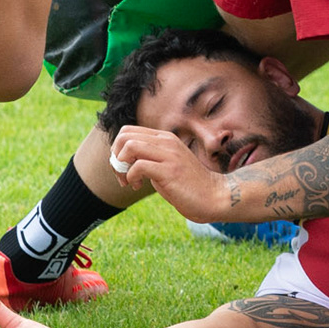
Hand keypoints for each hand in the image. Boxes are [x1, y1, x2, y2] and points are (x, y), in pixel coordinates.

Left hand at [108, 126, 231, 220]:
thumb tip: (124, 160)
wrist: (213, 196)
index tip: (123, 168)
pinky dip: (131, 177)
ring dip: (121, 167)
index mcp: (165, 138)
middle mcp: (167, 141)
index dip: (117, 150)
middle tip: (122, 175)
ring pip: (129, 146)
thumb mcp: (166, 165)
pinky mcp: (170, 170)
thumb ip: (149, 158)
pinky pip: (138, 166)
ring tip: (128, 181)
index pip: (128, 131)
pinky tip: (137, 186)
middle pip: (124, 136)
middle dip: (115, 157)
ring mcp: (169, 154)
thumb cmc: (187, 184)